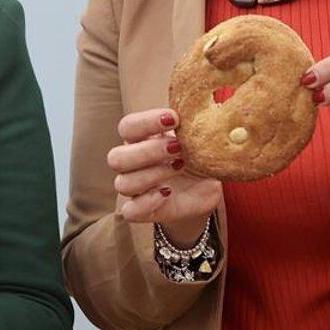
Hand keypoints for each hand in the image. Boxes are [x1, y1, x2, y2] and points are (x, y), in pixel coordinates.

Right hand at [108, 108, 221, 243]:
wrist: (203, 189)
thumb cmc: (196, 159)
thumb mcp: (200, 144)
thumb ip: (198, 131)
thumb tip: (213, 119)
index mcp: (140, 140)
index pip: (127, 127)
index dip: (145, 122)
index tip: (174, 119)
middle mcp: (131, 164)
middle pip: (117, 157)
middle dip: (147, 151)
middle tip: (177, 147)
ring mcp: (135, 189)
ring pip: (123, 183)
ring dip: (151, 174)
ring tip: (179, 167)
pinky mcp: (142, 211)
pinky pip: (130, 211)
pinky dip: (146, 201)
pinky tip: (166, 193)